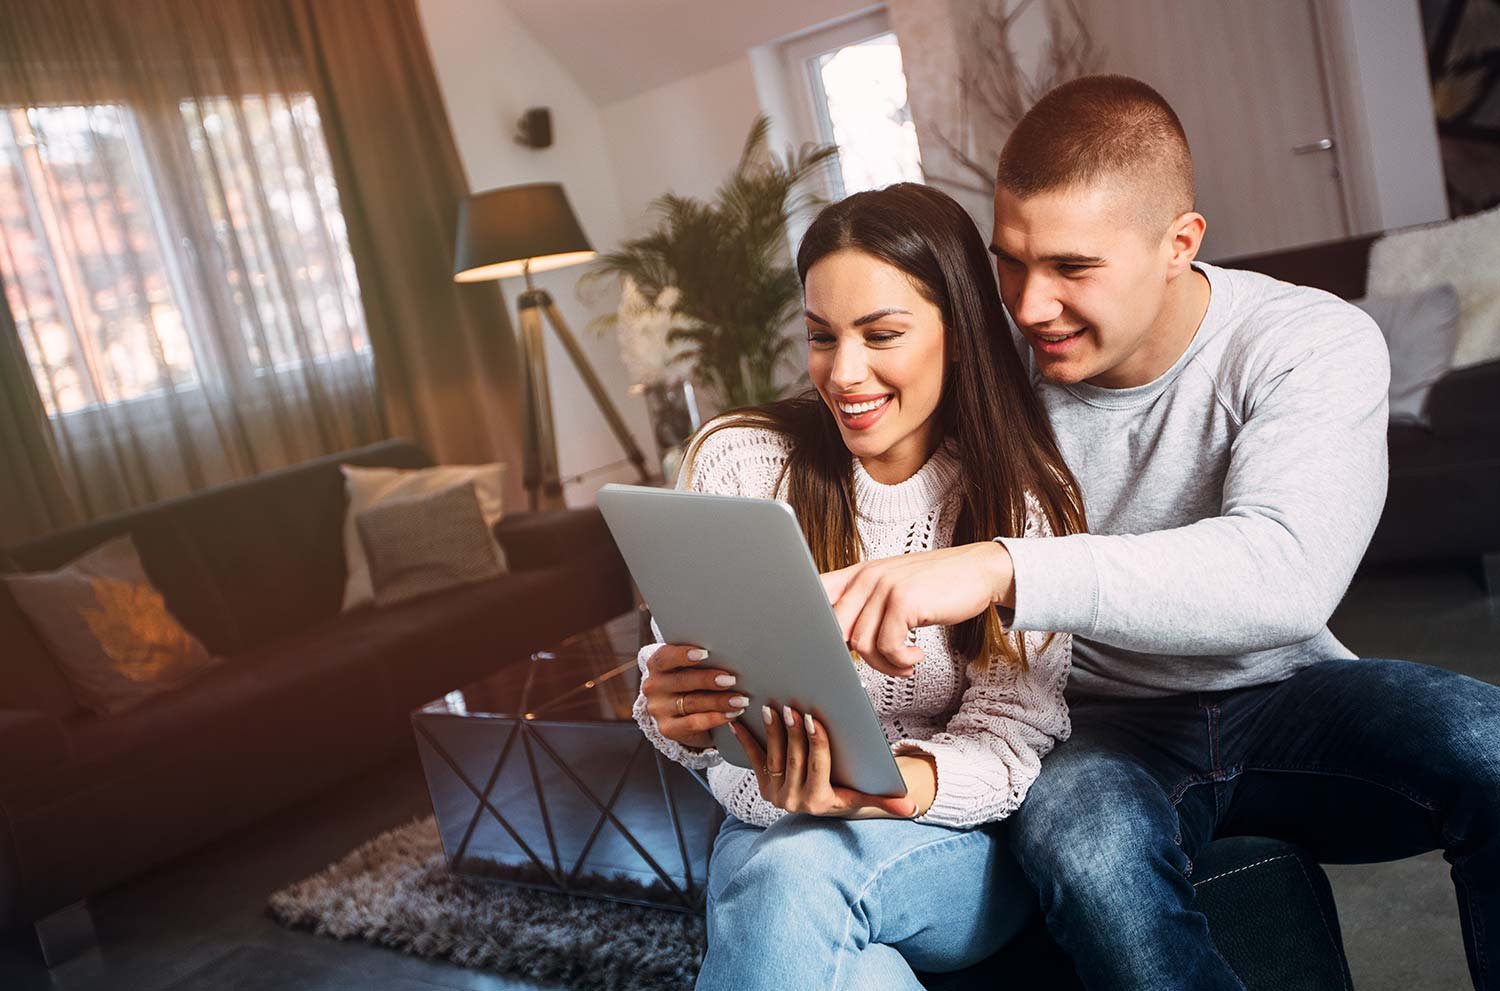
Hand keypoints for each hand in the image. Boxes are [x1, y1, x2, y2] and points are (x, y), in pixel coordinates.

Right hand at [642, 644, 748, 749]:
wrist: (680, 716)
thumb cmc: (691, 684)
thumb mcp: (689, 670)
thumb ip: (701, 662)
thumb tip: (729, 657)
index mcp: (657, 665)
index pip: (665, 657)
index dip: (683, 654)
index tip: (705, 653)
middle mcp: (654, 686)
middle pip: (682, 680)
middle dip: (708, 680)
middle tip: (732, 679)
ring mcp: (659, 709)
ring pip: (691, 702)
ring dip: (719, 701)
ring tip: (740, 700)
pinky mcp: (667, 728)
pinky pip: (693, 723)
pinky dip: (715, 718)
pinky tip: (731, 715)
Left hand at [728, 702, 919, 818]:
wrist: (820, 809)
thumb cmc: (845, 795)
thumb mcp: (863, 798)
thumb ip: (886, 802)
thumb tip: (912, 807)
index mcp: (818, 802)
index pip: (818, 767)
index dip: (816, 743)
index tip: (814, 719)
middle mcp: (793, 801)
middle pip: (794, 758)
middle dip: (793, 731)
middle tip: (792, 706)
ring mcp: (774, 793)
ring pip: (773, 756)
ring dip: (771, 731)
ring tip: (772, 707)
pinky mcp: (761, 784)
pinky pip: (753, 760)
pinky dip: (745, 739)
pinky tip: (738, 722)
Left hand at [821, 542, 1015, 677]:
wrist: (979, 571)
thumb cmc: (937, 585)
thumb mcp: (893, 589)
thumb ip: (865, 607)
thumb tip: (838, 641)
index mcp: (858, 574)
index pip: (815, 595)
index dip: (811, 626)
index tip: (821, 649)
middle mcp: (867, 576)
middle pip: (834, 629)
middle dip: (854, 656)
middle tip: (880, 663)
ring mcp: (884, 587)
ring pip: (862, 644)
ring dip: (885, 665)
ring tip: (905, 663)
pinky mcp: (904, 602)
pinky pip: (888, 647)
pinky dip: (902, 662)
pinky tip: (916, 657)